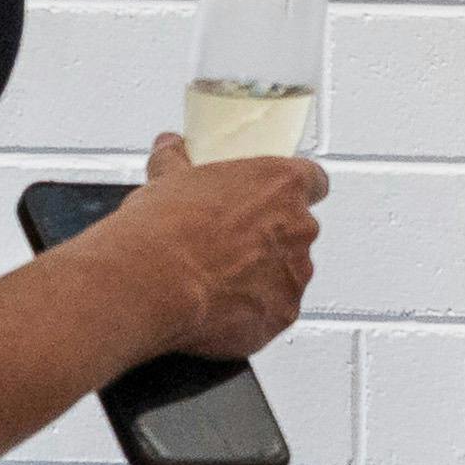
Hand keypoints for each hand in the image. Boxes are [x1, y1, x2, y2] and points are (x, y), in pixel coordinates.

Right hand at [129, 132, 326, 361]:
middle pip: (297, 231)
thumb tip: (169, 148)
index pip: (313, 180)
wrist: (150, 283)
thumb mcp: (167, 177)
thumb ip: (176, 158)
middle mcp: (299, 229)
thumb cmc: (164, 230)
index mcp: (282, 186)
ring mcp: (294, 276)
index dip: (292, 192)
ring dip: (262, 277)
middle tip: (227, 243)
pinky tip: (218, 306)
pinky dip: (253, 312)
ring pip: (287, 273)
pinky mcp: (282, 316)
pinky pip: (274, 311)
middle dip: (269, 238)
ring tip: (216, 278)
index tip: (271, 199)